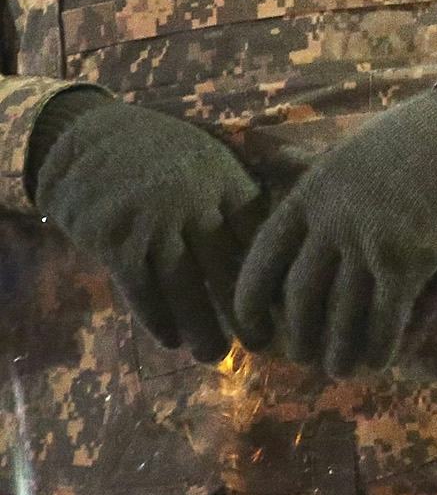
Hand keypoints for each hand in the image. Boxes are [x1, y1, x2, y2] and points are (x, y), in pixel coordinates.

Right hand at [29, 90, 265, 358]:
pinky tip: (170, 340)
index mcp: (227, 183)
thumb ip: (241, 197)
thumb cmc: (160, 156)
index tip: (291, 308)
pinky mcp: (116, 239)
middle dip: (246, 311)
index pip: (260, 238)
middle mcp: (196, 204)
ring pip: (184, 287)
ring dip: (201, 327)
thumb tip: (285, 239)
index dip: (274, 276)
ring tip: (215, 356)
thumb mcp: (211, 160)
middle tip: (263, 345)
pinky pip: (141, 289)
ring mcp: (155, 222)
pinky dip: (157, 319)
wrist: (88, 139)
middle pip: (227, 268)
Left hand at [234, 85, 436, 376]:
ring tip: (339, 369)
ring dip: (338, 353)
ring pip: (342, 317)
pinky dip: (380, 346)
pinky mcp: (410, 261)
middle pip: (300, 299)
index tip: (253, 336)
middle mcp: (331, 226)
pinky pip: (386, 319)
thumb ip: (306, 173)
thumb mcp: (341, 152)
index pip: (261, 265)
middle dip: (298, 338)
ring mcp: (370, 245)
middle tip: (302, 358)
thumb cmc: (404, 140)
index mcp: (306, 198)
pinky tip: (379, 360)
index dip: (249, 309)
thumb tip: (271, 162)